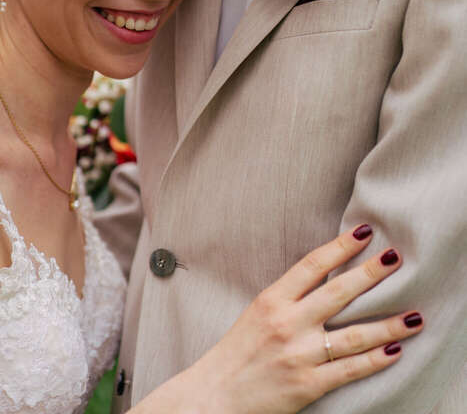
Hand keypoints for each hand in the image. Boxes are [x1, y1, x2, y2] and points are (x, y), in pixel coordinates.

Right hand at [179, 225, 422, 413]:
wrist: (216, 396)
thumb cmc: (236, 353)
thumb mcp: (256, 313)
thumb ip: (288, 298)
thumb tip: (325, 279)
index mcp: (271, 300)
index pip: (312, 265)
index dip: (339, 247)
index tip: (362, 233)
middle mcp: (288, 323)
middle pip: (338, 293)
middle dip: (371, 273)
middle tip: (395, 257)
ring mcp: (300, 355)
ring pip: (353, 335)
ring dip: (388, 324)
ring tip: (413, 315)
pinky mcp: (308, 385)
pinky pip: (349, 370)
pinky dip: (375, 360)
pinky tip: (395, 350)